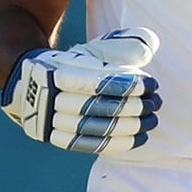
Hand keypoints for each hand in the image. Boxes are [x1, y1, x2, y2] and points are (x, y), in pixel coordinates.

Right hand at [0, 27, 160, 153]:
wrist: (35, 83)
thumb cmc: (78, 64)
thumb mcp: (97, 49)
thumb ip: (124, 46)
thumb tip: (148, 51)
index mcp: (59, 68)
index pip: (98, 80)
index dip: (127, 84)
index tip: (152, 84)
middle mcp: (50, 94)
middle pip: (98, 106)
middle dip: (133, 106)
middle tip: (156, 102)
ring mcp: (49, 119)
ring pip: (95, 127)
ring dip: (130, 126)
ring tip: (152, 120)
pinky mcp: (55, 137)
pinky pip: (90, 145)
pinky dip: (118, 144)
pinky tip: (140, 138)